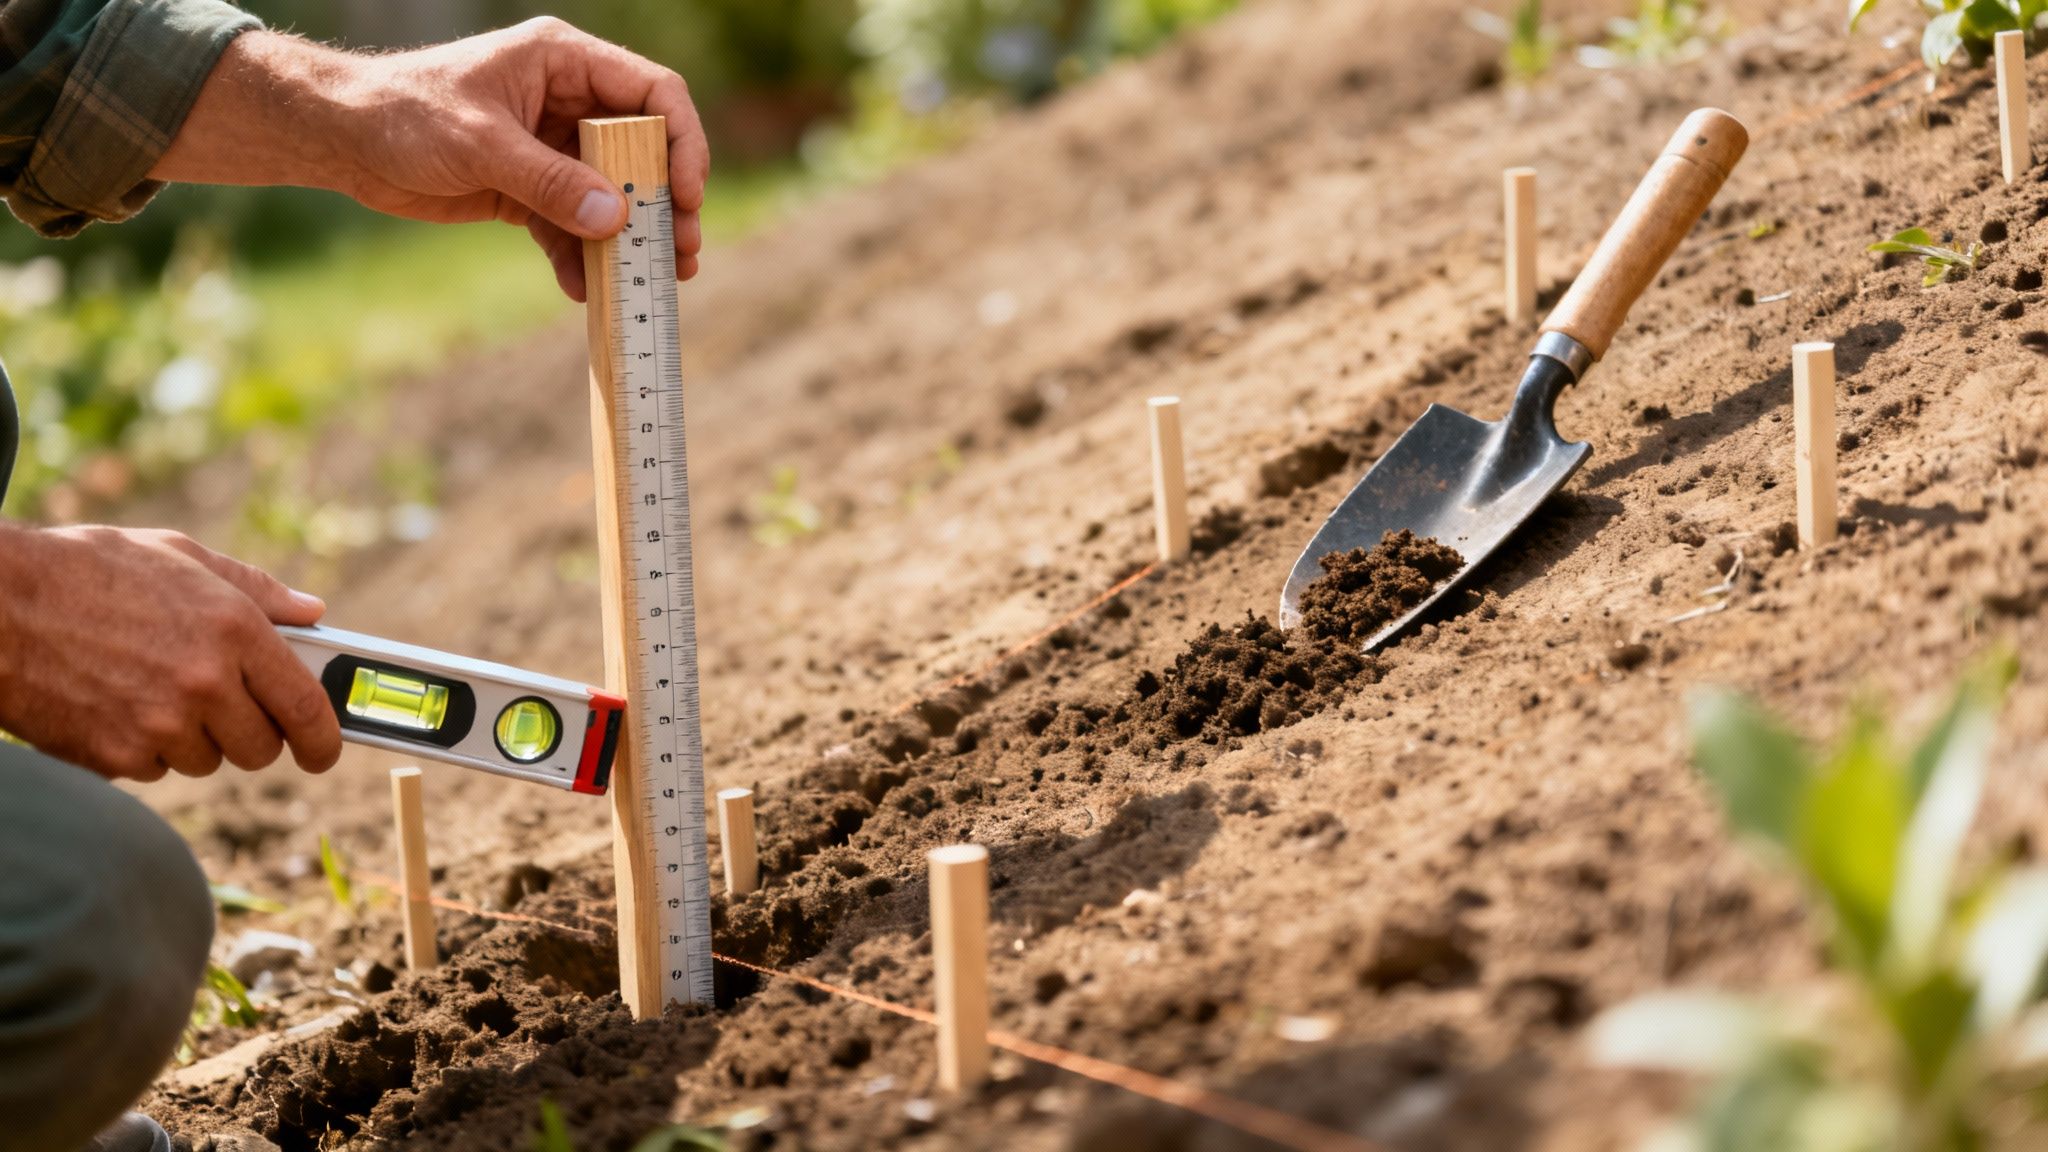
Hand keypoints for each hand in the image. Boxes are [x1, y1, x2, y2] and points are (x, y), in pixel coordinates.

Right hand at [0, 525, 342, 781]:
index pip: (306, 706)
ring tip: (154, 688)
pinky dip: (146, 749)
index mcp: (233, 630)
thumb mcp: (179, 556)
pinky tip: (118, 705)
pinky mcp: (116, 756)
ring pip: (208, 761)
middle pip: (261, 748)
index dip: (324, 737)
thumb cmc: (85, 570)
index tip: (325, 749)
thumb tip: (312, 612)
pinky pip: (156, 770)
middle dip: (252, 733)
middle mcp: (204, 683)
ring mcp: (159, 725)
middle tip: (225, 704)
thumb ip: (255, 588)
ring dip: (195, 739)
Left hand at [154, 19, 710, 300]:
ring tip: (655, 281)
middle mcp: (568, 102)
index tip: (687, 195)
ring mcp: (552, 148)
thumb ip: (550, 182)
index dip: (681, 142)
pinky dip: (581, 258)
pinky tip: (584, 290)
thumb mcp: (481, 144)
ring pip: (614, 195)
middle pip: (644, 151)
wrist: (342, 140)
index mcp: (564, 63)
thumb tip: (615, 219)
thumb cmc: (403, 113)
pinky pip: (572, 226)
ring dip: (633, 239)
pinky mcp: (530, 189)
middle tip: (683, 250)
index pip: (652, 93)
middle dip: (666, 203)